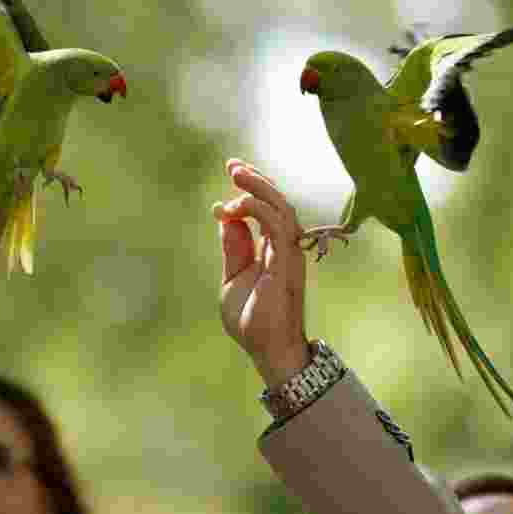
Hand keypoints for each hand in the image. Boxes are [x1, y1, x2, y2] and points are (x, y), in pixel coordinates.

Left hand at [213, 158, 310, 388]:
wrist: (265, 348)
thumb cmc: (251, 318)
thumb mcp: (233, 276)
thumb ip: (233, 246)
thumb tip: (224, 215)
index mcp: (273, 249)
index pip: (267, 209)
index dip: (252, 187)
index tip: (231, 171)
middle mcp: (284, 247)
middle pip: (277, 202)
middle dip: (255, 179)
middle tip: (232, 165)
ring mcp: (288, 254)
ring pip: (281, 208)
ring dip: (258, 187)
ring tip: (235, 174)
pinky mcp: (286, 262)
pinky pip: (278, 226)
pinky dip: (259, 209)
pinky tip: (237, 205)